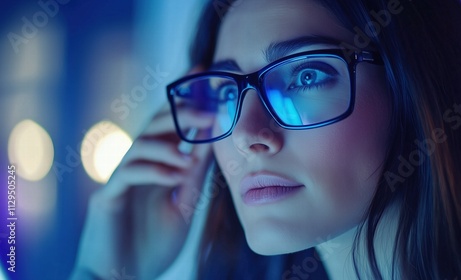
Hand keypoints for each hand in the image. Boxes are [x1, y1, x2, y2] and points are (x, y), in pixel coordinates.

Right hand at [71, 102, 212, 279]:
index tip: (202, 73)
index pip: (170, 125)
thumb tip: (211, 141)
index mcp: (156, 165)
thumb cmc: (154, 244)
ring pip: (140, 145)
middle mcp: (136, 166)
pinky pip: (129, 174)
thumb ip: (194, 174)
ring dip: (167, 147)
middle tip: (207, 112)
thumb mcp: (184, 204)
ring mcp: (120, 180)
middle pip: (154, 125)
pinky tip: (176, 178)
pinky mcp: (108, 198)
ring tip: (188, 160)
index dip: (184, 97)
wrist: (124, 278)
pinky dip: (155, 172)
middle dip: (180, 113)